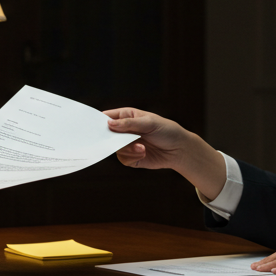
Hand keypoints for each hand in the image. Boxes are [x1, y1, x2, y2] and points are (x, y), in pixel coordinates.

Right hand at [103, 107, 226, 199]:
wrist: (180, 150)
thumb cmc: (167, 131)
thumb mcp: (149, 122)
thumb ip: (129, 124)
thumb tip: (109, 124)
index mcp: (126, 116)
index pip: (107, 117)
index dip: (99, 122)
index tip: (96, 128)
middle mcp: (124, 130)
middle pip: (107, 135)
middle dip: (112, 139)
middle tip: (121, 140)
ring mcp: (127, 144)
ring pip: (115, 148)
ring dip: (128, 149)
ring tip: (142, 147)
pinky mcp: (131, 158)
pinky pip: (123, 159)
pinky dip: (133, 156)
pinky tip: (144, 153)